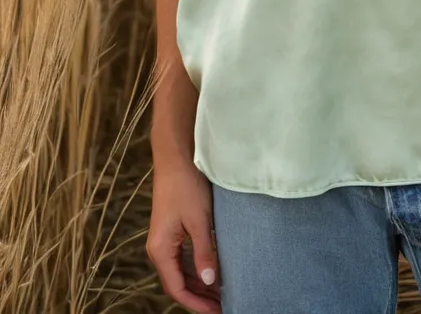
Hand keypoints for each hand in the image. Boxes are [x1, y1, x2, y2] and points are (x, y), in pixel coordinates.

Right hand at [146, 159, 221, 312]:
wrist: (176, 158)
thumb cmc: (186, 186)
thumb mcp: (199, 220)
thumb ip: (203, 252)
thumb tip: (210, 280)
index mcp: (160, 250)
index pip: (177, 289)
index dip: (197, 304)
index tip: (217, 311)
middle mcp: (158, 249)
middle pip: (178, 283)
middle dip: (200, 296)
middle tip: (225, 304)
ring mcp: (164, 240)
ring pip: (181, 272)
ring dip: (200, 283)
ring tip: (223, 292)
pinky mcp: (172, 231)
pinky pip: (183, 258)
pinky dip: (197, 268)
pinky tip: (213, 271)